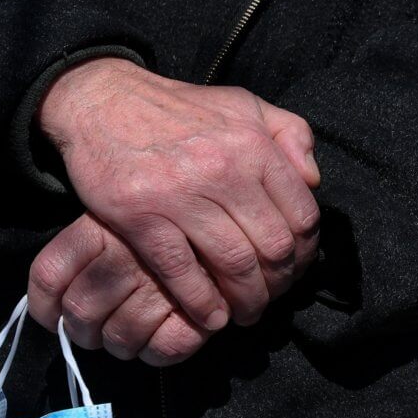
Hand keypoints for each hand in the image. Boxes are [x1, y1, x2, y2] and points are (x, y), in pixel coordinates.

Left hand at [29, 213, 208, 366]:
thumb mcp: (121, 216)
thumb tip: (53, 312)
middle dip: (83, 334)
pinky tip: (159, 341)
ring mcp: (162, 284)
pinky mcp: (196, 313)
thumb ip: (88, 252)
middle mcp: (127, 253)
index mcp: (101, 226)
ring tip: (130, 337)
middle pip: (79, 310)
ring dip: (120, 346)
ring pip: (117, 337)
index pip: (49, 275)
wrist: (234, 225)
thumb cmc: (171, 222)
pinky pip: (161, 350)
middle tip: (96, 334)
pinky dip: (156, 354)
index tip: (54, 320)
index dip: (45, 308)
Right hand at [36, 57, 320, 330]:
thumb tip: (314, 181)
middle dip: (278, 284)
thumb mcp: (244, 105)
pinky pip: (183, 273)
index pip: (302, 215)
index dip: (304, 253)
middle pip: (272, 247)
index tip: (293, 269)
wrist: (103, 101)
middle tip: (270, 299)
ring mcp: (181, 194)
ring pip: (234, 265)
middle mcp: (224, 169)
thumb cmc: (180, 112)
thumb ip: (290, 134)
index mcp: (254, 146)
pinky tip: (210, 316)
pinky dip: (201, 303)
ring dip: (245, 300)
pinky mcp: (142, 217)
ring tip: (244, 313)